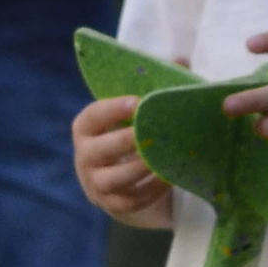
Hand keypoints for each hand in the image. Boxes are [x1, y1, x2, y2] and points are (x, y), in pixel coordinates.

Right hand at [72, 90, 176, 228]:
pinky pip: (130, 201)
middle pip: (99, 151)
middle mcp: (85, 156)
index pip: (92, 117)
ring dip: (139, 169)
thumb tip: (181, 61)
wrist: (124, 181)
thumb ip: (155, 86)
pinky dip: (150, 190)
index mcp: (86, 128)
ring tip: (163, 158)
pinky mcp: (112, 205)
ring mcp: (96, 183)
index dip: (112, 110)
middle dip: (125, 142)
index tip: (137, 102)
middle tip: (151, 133)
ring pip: (113, 179)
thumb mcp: (136, 113)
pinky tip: (169, 178)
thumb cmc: (132, 134)